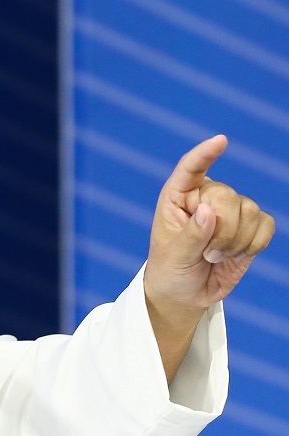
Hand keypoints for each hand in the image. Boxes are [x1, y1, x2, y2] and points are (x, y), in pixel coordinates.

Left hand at [144, 135, 274, 381]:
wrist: (185, 294)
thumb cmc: (170, 271)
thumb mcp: (173, 256)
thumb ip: (191, 235)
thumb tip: (208, 211)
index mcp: (177, 197)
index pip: (191, 168)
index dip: (205, 154)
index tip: (221, 141)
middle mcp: (204, 197)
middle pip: (228, 196)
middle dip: (222, 230)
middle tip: (205, 253)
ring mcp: (229, 211)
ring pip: (250, 210)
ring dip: (236, 241)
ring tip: (214, 257)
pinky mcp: (249, 227)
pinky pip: (266, 224)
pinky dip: (254, 243)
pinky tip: (236, 255)